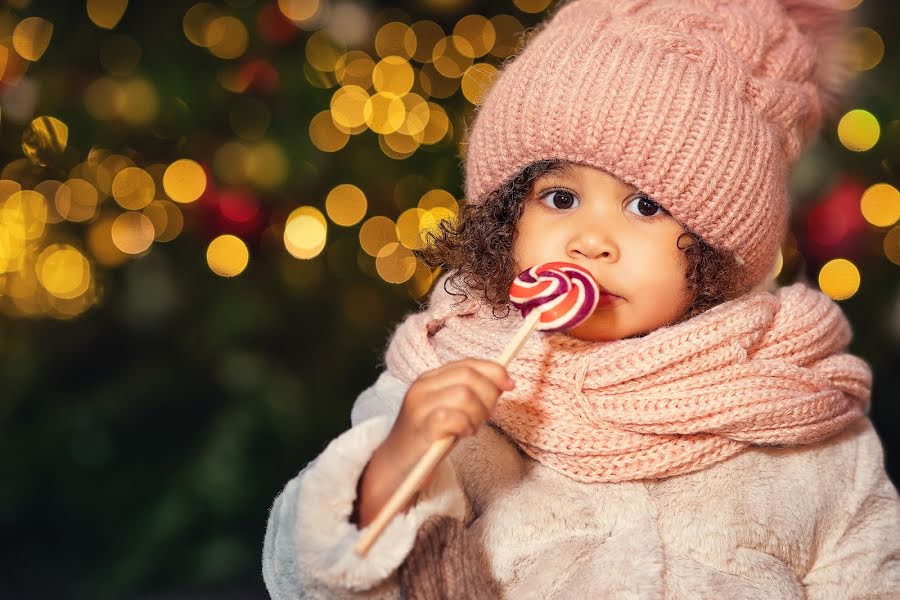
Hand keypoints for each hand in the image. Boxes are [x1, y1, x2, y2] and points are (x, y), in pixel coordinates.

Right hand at [352, 359, 513, 526]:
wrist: (399, 466)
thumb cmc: (430, 438)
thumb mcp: (452, 409)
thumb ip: (472, 393)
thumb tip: (503, 382)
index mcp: (429, 378)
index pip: (467, 363)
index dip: (493, 371)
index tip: (510, 385)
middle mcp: (422, 387)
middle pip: (469, 376)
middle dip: (488, 395)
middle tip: (487, 416)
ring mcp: (419, 406)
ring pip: (464, 395)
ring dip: (478, 414)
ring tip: (471, 428)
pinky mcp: (421, 428)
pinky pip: (454, 417)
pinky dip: (466, 426)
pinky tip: (462, 434)